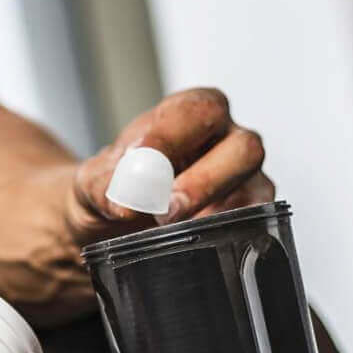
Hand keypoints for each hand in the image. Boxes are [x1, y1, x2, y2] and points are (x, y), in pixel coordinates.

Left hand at [66, 88, 271, 242]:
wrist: (117, 216)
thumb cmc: (116, 184)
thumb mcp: (94, 180)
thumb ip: (102, 185)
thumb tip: (122, 202)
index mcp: (190, 112)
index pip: (196, 111)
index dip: (172, 135)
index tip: (141, 159)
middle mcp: (227, 138)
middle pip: (243, 146)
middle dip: (204, 181)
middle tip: (166, 209)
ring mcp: (244, 176)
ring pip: (257, 185)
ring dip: (217, 210)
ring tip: (174, 230)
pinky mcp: (250, 210)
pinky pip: (257, 220)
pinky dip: (230, 232)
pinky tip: (198, 241)